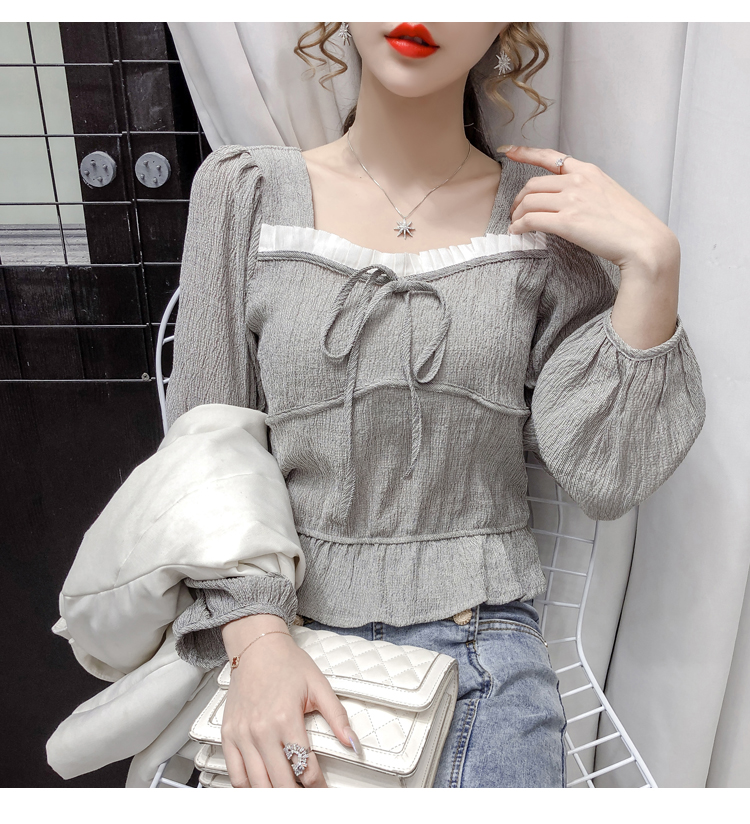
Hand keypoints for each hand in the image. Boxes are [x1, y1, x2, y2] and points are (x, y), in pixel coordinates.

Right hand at [220, 614, 361, 787]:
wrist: (256, 647)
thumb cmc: (286, 663)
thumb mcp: (319, 686)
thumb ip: (337, 717)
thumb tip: (352, 743)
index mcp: (286, 718)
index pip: (305, 768)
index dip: (319, 787)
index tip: (325, 791)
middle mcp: (261, 730)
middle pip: (281, 782)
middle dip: (298, 796)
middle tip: (308, 798)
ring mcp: (242, 735)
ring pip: (257, 784)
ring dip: (274, 795)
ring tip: (288, 795)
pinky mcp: (229, 735)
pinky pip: (235, 774)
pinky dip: (247, 789)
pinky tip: (261, 789)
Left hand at [503, 145, 679, 277]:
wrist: (644, 242)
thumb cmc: (630, 224)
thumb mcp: (609, 193)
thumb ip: (586, 190)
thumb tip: (567, 200)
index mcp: (588, 171)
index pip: (550, 156)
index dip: (525, 152)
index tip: (508, 150)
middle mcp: (578, 181)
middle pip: (533, 184)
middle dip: (519, 199)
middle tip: (515, 212)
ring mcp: (572, 200)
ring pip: (529, 202)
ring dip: (517, 214)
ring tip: (516, 225)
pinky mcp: (567, 222)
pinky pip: (531, 220)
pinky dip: (519, 226)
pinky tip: (517, 232)